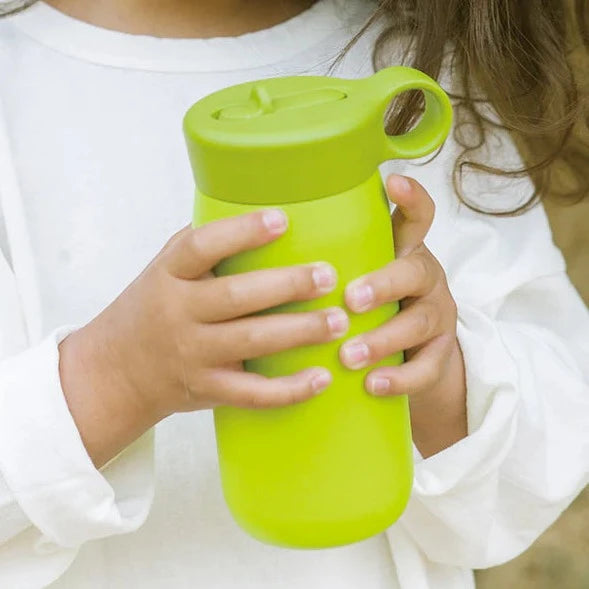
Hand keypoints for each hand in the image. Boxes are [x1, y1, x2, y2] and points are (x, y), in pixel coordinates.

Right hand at [59, 209, 348, 465]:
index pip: (200, 247)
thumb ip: (201, 246)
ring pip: (251, 342)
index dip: (241, 232)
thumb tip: (256, 212)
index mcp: (168, 276)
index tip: (282, 219)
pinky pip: (252, 394)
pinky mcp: (208, 389)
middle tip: (328, 276)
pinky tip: (321, 378)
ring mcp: (193, 355)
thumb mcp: (164, 269)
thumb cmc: (152, 308)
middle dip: (287, 285)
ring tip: (339, 321)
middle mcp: (178, 314)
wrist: (117, 371)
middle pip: (236, 296)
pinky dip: (289, 390)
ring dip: (299, 331)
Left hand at [339, 174, 466, 456]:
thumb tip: (259, 239)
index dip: (411, 198)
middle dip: (384, 284)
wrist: (411, 358)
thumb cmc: (368, 308)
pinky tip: (373, 384)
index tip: (391, 181)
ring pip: (419, 322)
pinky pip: (426, 368)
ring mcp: (435, 316)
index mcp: (401, 252)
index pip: (415, 218)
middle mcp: (422, 278)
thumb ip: (332, 261)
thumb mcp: (359, 276)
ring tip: (348, 355)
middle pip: (415, 271)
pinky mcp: (438, 355)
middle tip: (351, 299)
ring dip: (382, 339)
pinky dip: (399, 378)